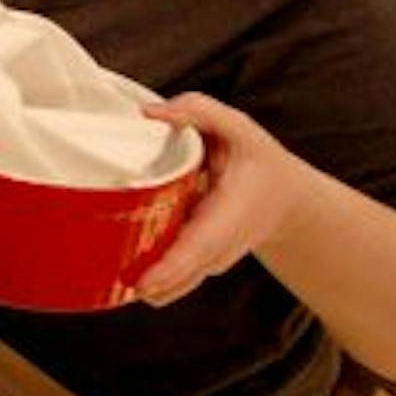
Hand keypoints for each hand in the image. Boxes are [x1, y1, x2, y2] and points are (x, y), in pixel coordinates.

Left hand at [131, 93, 319, 306]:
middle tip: (111, 281)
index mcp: (231, 214)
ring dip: (143, 284)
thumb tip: (150, 113)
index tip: (144, 284)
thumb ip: (198, 111)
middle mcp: (219, 246)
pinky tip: (118, 274)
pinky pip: (170, 279)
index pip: (199, 248)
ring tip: (109, 277)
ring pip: (173, 284)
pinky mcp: (196, 263)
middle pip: (180, 275)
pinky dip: (147, 278)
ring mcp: (208, 260)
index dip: (171, 268)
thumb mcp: (237, 127)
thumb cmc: (259, 162)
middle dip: (147, 283)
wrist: (286, 200)